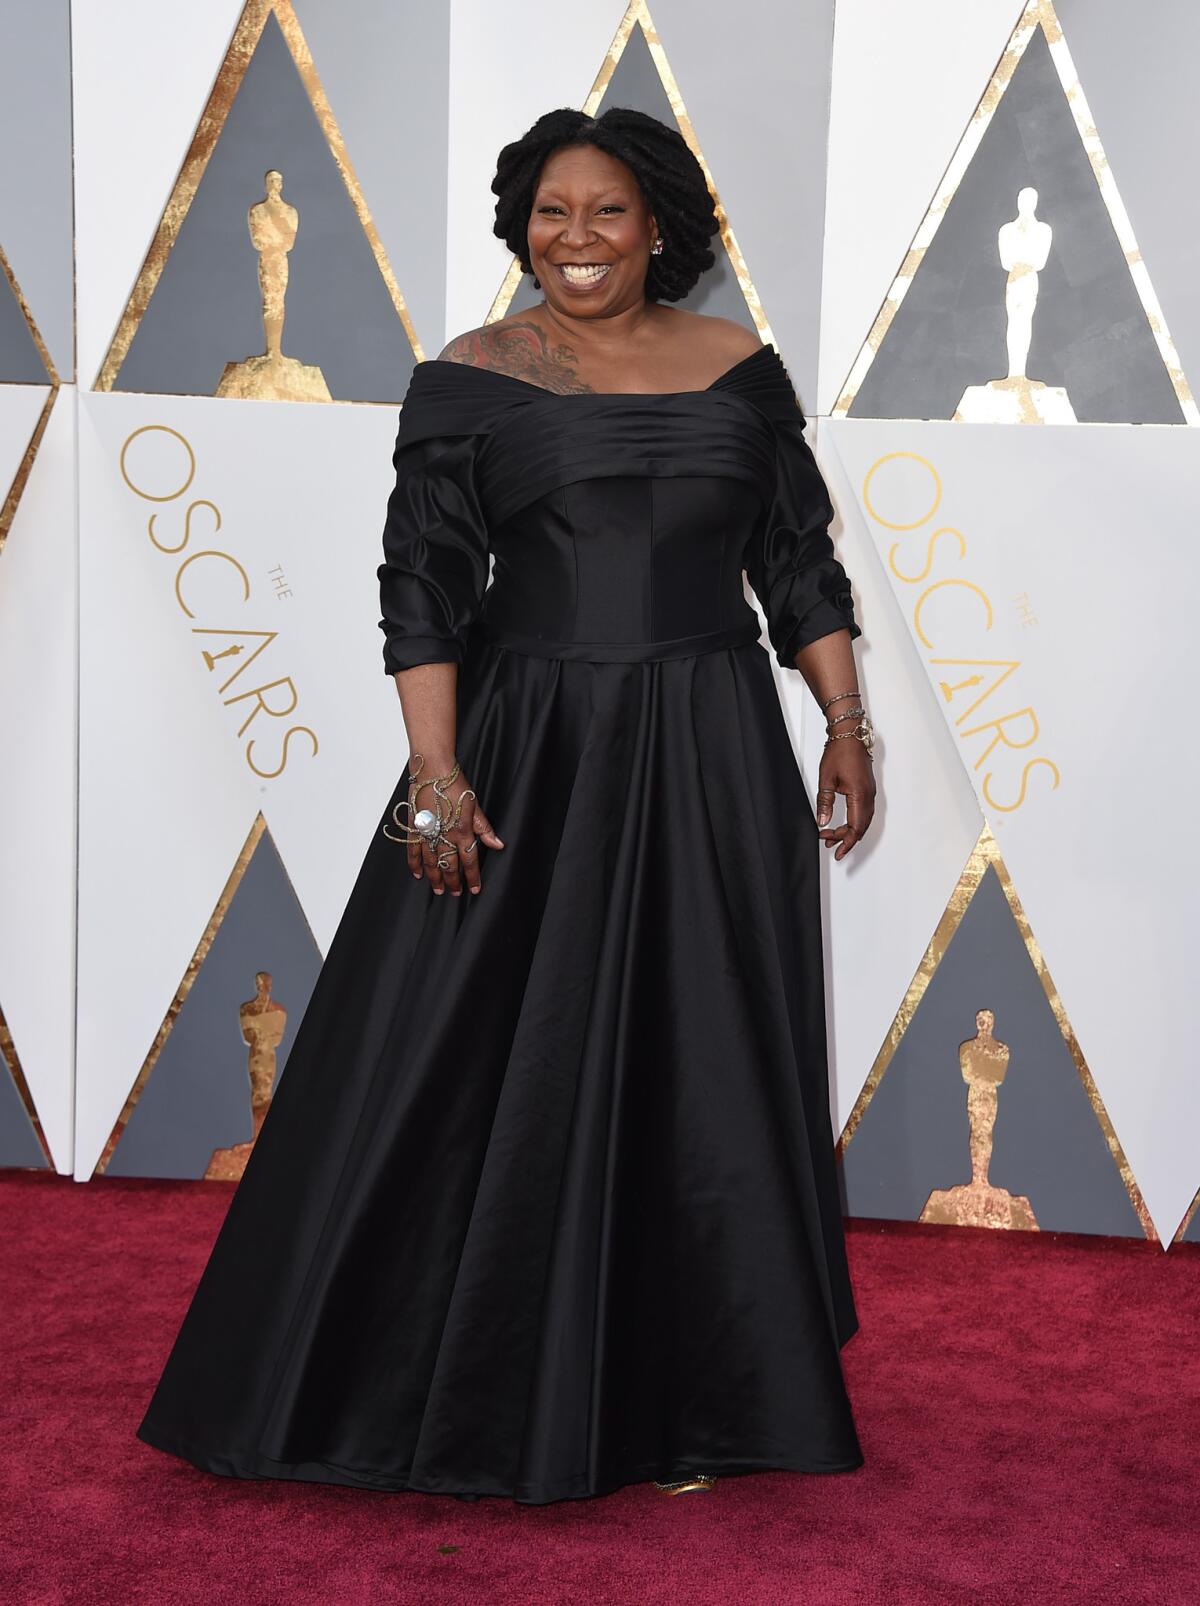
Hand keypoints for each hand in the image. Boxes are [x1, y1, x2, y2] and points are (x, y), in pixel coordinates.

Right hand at [405, 758, 504, 895]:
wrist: (432, 770)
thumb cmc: (454, 784)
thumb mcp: (474, 805)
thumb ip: (484, 828)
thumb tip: (498, 844)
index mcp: (462, 831)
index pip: (469, 861)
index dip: (472, 877)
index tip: (474, 889)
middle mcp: (444, 836)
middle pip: (449, 865)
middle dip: (453, 882)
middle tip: (455, 893)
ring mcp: (428, 833)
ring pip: (431, 862)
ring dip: (435, 878)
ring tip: (438, 890)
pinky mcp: (414, 827)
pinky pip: (413, 850)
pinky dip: (414, 864)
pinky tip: (418, 874)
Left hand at [815, 739, 874, 860]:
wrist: (850, 734)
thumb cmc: (839, 752)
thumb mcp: (826, 779)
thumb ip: (825, 803)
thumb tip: (823, 822)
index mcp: (860, 795)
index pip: (855, 828)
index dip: (846, 843)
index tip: (837, 853)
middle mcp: (869, 796)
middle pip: (860, 827)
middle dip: (844, 839)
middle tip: (827, 842)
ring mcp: (870, 792)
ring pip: (863, 820)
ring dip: (849, 831)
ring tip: (831, 836)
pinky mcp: (868, 789)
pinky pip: (864, 812)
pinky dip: (854, 821)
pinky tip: (843, 823)